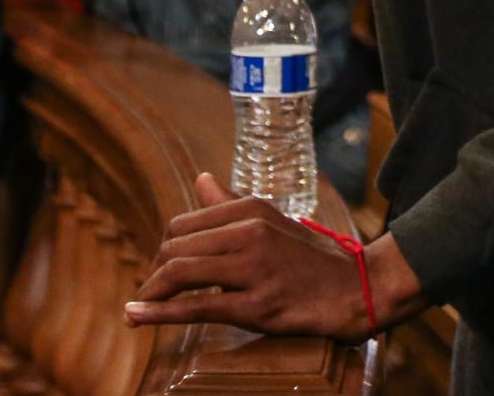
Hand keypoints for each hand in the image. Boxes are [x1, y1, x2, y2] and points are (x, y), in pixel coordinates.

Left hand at [125, 172, 397, 341]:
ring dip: (150, 293)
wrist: (356, 288)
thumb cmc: (310, 258)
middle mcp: (252, 232)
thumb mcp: (272, 222)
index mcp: (252, 209)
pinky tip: (136, 315)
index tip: (159, 269)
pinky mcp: (258, 305)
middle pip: (175, 247)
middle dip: (153, 272)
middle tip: (150, 292)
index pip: (183, 224)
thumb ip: (230, 204)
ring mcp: (255, 268)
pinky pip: (198, 307)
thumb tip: (200, 178)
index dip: (162, 249)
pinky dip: (159, 312)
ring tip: (137, 308)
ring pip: (181, 272)